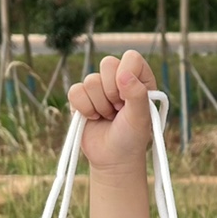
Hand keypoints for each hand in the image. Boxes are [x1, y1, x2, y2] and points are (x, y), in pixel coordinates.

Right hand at [67, 51, 156, 173]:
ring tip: (108, 117)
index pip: (131, 58)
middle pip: (107, 63)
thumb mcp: (141, 118)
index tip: (126, 95)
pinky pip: (75, 91)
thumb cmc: (132, 138)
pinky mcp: (81, 98)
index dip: (126, 73)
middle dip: (112, 92)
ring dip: (100, 105)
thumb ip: (137, 94)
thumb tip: (124, 74)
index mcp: (140, 80)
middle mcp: (119, 80)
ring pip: (90, 80)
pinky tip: (94, 118)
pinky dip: (84, 109)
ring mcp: (99, 88)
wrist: (113, 159)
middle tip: (118, 110)